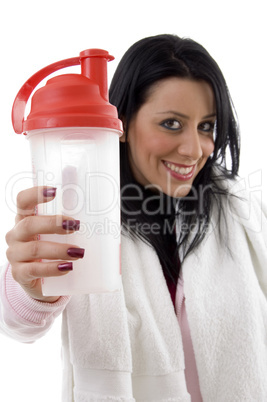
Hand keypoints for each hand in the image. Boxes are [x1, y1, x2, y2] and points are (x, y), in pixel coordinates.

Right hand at [5, 186, 83, 302]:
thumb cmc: (53, 251)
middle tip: (75, 225)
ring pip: (34, 248)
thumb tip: (98, 216)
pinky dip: (52, 268)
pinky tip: (67, 267)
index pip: (23, 201)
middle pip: (29, 224)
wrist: (44, 282)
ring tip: (78, 252)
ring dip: (59, 249)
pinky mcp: (19, 273)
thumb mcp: (58, 235)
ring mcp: (15, 254)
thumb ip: (69, 223)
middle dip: (53, 223)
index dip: (35, 194)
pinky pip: (34, 270)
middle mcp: (15, 235)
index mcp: (24, 219)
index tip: (55, 191)